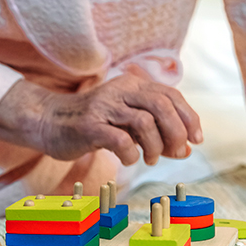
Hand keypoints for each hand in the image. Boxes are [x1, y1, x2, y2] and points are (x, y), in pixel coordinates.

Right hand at [0, 76, 201, 165]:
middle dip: (176, 132)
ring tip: (150, 159)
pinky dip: (131, 154)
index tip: (196, 140)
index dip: (189, 118)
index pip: (171, 95)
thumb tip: (185, 149)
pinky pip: (120, 140)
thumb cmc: (93, 125)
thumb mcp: (127, 124)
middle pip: (161, 105)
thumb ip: (155, 133)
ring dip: (155, 146)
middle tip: (176, 152)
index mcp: (133, 85)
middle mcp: (120, 90)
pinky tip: (129, 159)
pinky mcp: (89, 126)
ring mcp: (104, 107)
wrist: (49, 123)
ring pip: (144, 122)